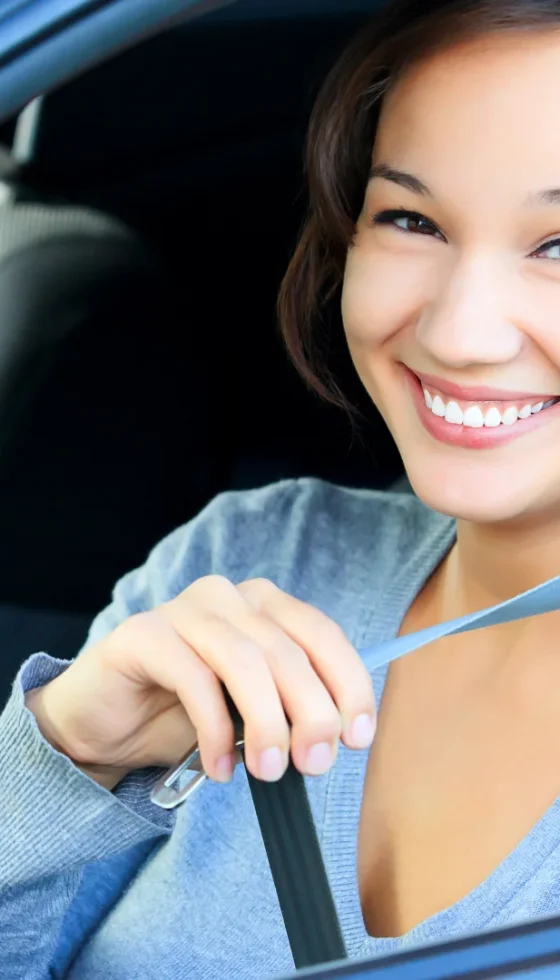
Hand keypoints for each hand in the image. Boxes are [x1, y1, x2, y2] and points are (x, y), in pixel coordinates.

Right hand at [26, 577, 375, 788]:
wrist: (106, 724)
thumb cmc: (186, 714)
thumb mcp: (251, 711)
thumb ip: (290, 710)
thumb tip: (337, 734)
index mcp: (264, 605)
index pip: (321, 634)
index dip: (348, 683)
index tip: (358, 735)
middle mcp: (228, 597)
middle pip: (287, 650)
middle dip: (312, 712)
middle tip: (315, 764)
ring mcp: (184, 610)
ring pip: (245, 660)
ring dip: (268, 722)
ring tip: (270, 770)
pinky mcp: (143, 634)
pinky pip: (193, 678)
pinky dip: (215, 730)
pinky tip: (220, 767)